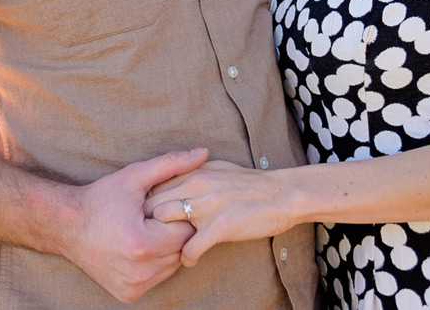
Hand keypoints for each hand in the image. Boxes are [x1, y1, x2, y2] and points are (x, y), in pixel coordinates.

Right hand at [61, 149, 208, 303]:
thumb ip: (172, 164)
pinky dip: (155, 263)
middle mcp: (140, 271)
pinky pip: (158, 277)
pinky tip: (139, 246)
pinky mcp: (129, 294)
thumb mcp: (135, 176)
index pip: (187, 230)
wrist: (66, 226)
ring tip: (147, 230)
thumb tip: (203, 152)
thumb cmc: (101, 198)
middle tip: (153, 217)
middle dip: (174, 231)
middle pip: (182, 250)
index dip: (179, 214)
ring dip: (167, 248)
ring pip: (172, 265)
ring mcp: (134, 286)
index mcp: (143, 244)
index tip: (161, 206)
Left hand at [144, 160, 295, 267]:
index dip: (147, 207)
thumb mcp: (216, 169)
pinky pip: (189, 247)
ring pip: (166, 224)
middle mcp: (196, 184)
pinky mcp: (221, 225)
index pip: (154, 187)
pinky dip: (186, 257)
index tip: (148, 221)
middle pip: (154, 205)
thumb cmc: (250, 184)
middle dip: (150, 224)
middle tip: (154, 239)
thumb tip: (172, 181)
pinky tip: (190, 259)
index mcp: (194, 171)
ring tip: (170, 249)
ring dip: (164, 240)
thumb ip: (192, 173)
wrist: (282, 195)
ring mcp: (208, 204)